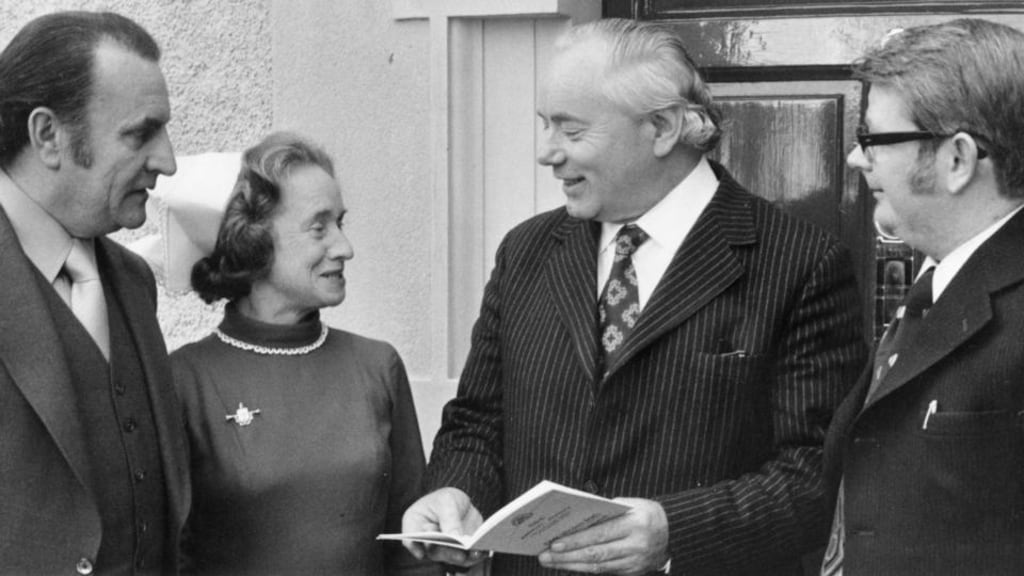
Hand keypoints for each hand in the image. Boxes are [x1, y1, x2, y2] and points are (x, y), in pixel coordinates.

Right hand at [402, 487, 488, 568]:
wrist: (459, 503)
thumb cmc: (446, 499)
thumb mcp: (447, 501)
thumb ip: (449, 518)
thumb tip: (455, 537)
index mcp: (415, 523)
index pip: (410, 537)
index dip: (414, 545)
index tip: (423, 549)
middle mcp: (425, 541)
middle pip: (433, 551)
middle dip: (448, 552)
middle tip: (460, 553)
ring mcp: (441, 549)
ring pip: (450, 558)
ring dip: (464, 557)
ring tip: (476, 552)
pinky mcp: (456, 552)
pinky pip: (464, 558)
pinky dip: (473, 556)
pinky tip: (483, 551)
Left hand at [537, 498, 668, 574]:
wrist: (674, 531)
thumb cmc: (646, 512)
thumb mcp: (630, 505)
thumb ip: (605, 511)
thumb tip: (575, 519)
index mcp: (635, 524)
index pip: (600, 534)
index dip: (576, 540)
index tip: (555, 543)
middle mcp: (635, 545)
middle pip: (595, 554)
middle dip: (567, 556)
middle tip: (544, 555)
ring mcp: (634, 562)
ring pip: (598, 567)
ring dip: (571, 565)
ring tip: (551, 561)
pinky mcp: (633, 572)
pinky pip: (605, 572)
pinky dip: (585, 569)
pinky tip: (569, 565)